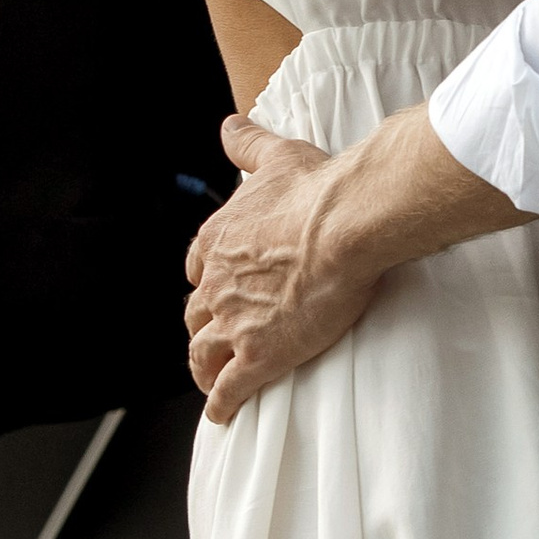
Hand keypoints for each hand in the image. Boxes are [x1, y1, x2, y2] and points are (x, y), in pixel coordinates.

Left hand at [183, 113, 380, 425]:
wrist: (343, 225)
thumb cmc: (316, 190)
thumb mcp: (276, 157)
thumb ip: (249, 143)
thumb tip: (229, 124)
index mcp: (217, 240)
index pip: (196, 265)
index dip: (205, 279)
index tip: (214, 288)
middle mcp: (215, 283)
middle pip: (195, 314)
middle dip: (202, 327)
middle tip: (213, 337)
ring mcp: (234, 323)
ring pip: (202, 354)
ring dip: (203, 369)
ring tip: (211, 381)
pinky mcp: (258, 356)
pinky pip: (228, 390)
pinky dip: (221, 404)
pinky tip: (222, 415)